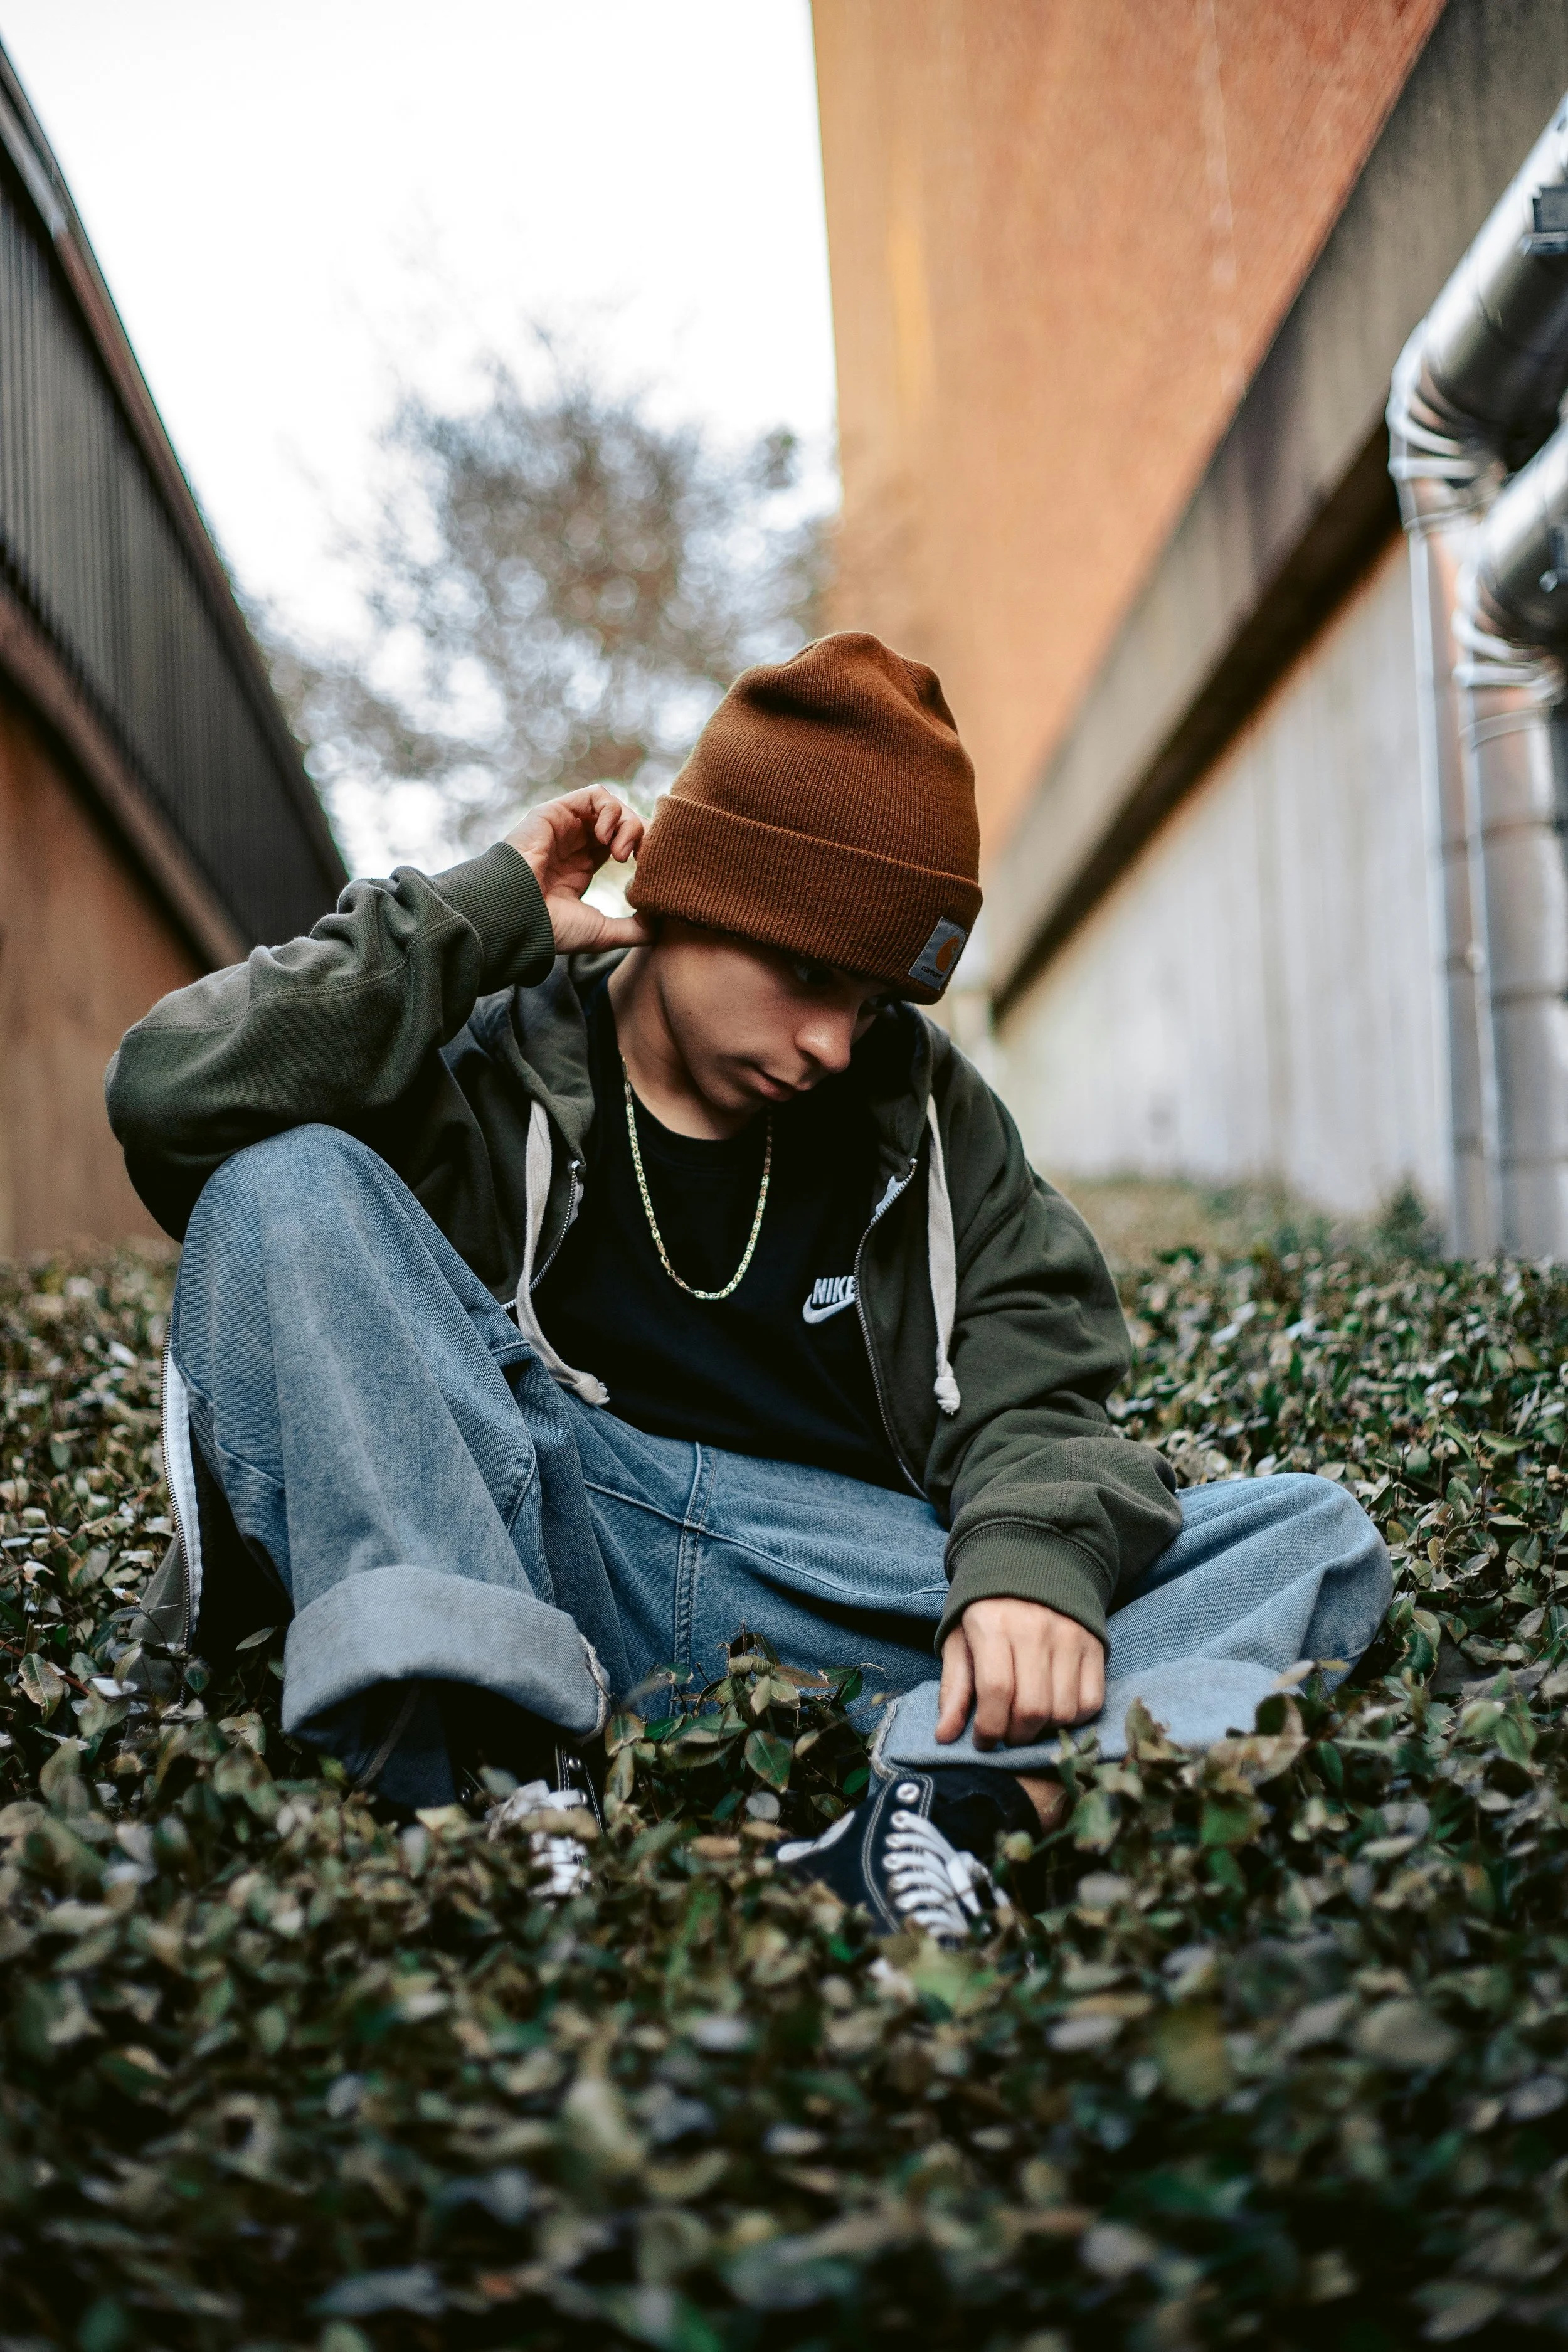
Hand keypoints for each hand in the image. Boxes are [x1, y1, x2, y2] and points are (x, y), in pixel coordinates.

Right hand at [506, 786, 651, 953]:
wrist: (517, 915)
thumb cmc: (551, 927)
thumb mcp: (600, 933)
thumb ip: (632, 930)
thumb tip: (659, 923)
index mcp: (581, 866)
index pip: (622, 843)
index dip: (643, 851)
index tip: (648, 871)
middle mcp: (574, 843)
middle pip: (621, 823)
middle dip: (639, 837)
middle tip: (639, 860)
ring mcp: (566, 826)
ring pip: (612, 806)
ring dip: (627, 825)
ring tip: (620, 853)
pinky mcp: (556, 811)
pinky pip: (596, 794)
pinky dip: (612, 810)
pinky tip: (607, 838)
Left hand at [936, 1597, 1104, 1747]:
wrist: (1031, 1562)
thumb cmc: (986, 1609)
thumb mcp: (959, 1640)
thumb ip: (953, 1688)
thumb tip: (945, 1737)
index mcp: (994, 1626)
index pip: (997, 1691)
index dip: (988, 1728)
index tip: (982, 1740)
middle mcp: (1035, 1630)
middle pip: (1033, 1709)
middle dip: (1016, 1735)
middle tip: (1006, 1733)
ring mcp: (1070, 1637)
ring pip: (1064, 1711)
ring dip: (1044, 1730)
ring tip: (1028, 1720)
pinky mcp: (1095, 1645)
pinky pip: (1091, 1701)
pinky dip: (1073, 1718)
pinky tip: (1055, 1710)